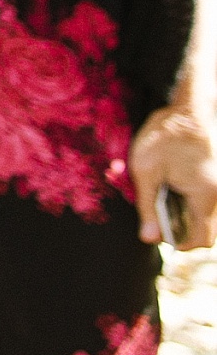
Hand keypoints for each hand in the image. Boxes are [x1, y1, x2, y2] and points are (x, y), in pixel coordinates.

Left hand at [131, 107, 216, 248]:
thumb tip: (149, 238)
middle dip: (179, 228)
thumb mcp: (145, 170)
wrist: (188, 109)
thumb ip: (147, 207)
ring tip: (160, 199)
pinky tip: (169, 188)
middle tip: (155, 218)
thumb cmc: (164, 136)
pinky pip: (204, 201)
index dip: (181, 244)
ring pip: (204, 216)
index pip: (203, 239)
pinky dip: (187, 202)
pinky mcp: (215, 179)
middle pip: (204, 229)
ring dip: (182, 215)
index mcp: (205, 195)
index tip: (160, 236)